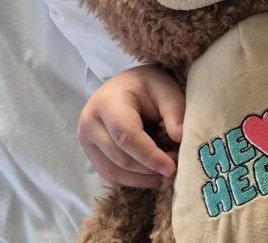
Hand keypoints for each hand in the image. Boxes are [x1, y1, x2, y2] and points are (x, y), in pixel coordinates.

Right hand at [78, 64, 184, 187]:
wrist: (123, 87)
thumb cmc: (146, 86)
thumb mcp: (164, 89)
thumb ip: (174, 110)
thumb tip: (181, 138)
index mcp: (107, 103)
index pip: (126, 136)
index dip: (149, 155)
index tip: (171, 168)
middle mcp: (90, 124)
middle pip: (121, 158)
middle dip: (150, 168)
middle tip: (176, 167)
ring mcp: (86, 142)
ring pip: (114, 172)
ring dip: (143, 179)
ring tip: (166, 174)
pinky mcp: (91, 155)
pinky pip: (111, 176)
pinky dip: (133, 181)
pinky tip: (152, 176)